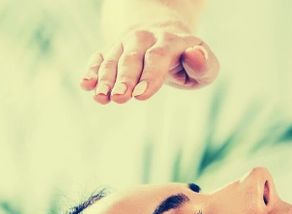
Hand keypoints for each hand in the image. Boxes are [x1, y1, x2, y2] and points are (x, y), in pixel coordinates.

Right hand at [79, 20, 220, 104]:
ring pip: (113, 59)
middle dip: (125, 79)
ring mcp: (125, 44)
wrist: (163, 37)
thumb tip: (195, 53)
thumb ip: (204, 65)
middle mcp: (145, 39)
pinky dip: (91, 71)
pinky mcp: (111, 52)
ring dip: (105, 79)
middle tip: (119, 98)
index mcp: (170, 41)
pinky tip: (85, 85)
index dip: (149, 75)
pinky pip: (98, 59)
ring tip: (101, 98)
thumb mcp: (206, 66)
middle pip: (132, 58)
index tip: (141, 95)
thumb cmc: (188, 61)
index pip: (158, 56)